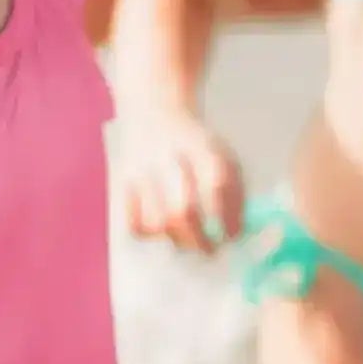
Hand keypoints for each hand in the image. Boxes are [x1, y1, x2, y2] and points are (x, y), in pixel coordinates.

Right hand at [123, 111, 244, 253]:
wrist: (154, 113)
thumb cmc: (195, 145)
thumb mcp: (224, 155)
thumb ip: (236, 192)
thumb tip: (237, 233)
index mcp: (202, 148)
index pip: (216, 188)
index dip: (227, 219)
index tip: (232, 237)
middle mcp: (170, 158)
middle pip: (183, 211)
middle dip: (200, 238)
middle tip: (211, 250)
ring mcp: (144, 172)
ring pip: (158, 222)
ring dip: (177, 238)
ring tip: (188, 240)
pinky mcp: (125, 183)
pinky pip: (134, 223)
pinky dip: (149, 232)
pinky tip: (162, 228)